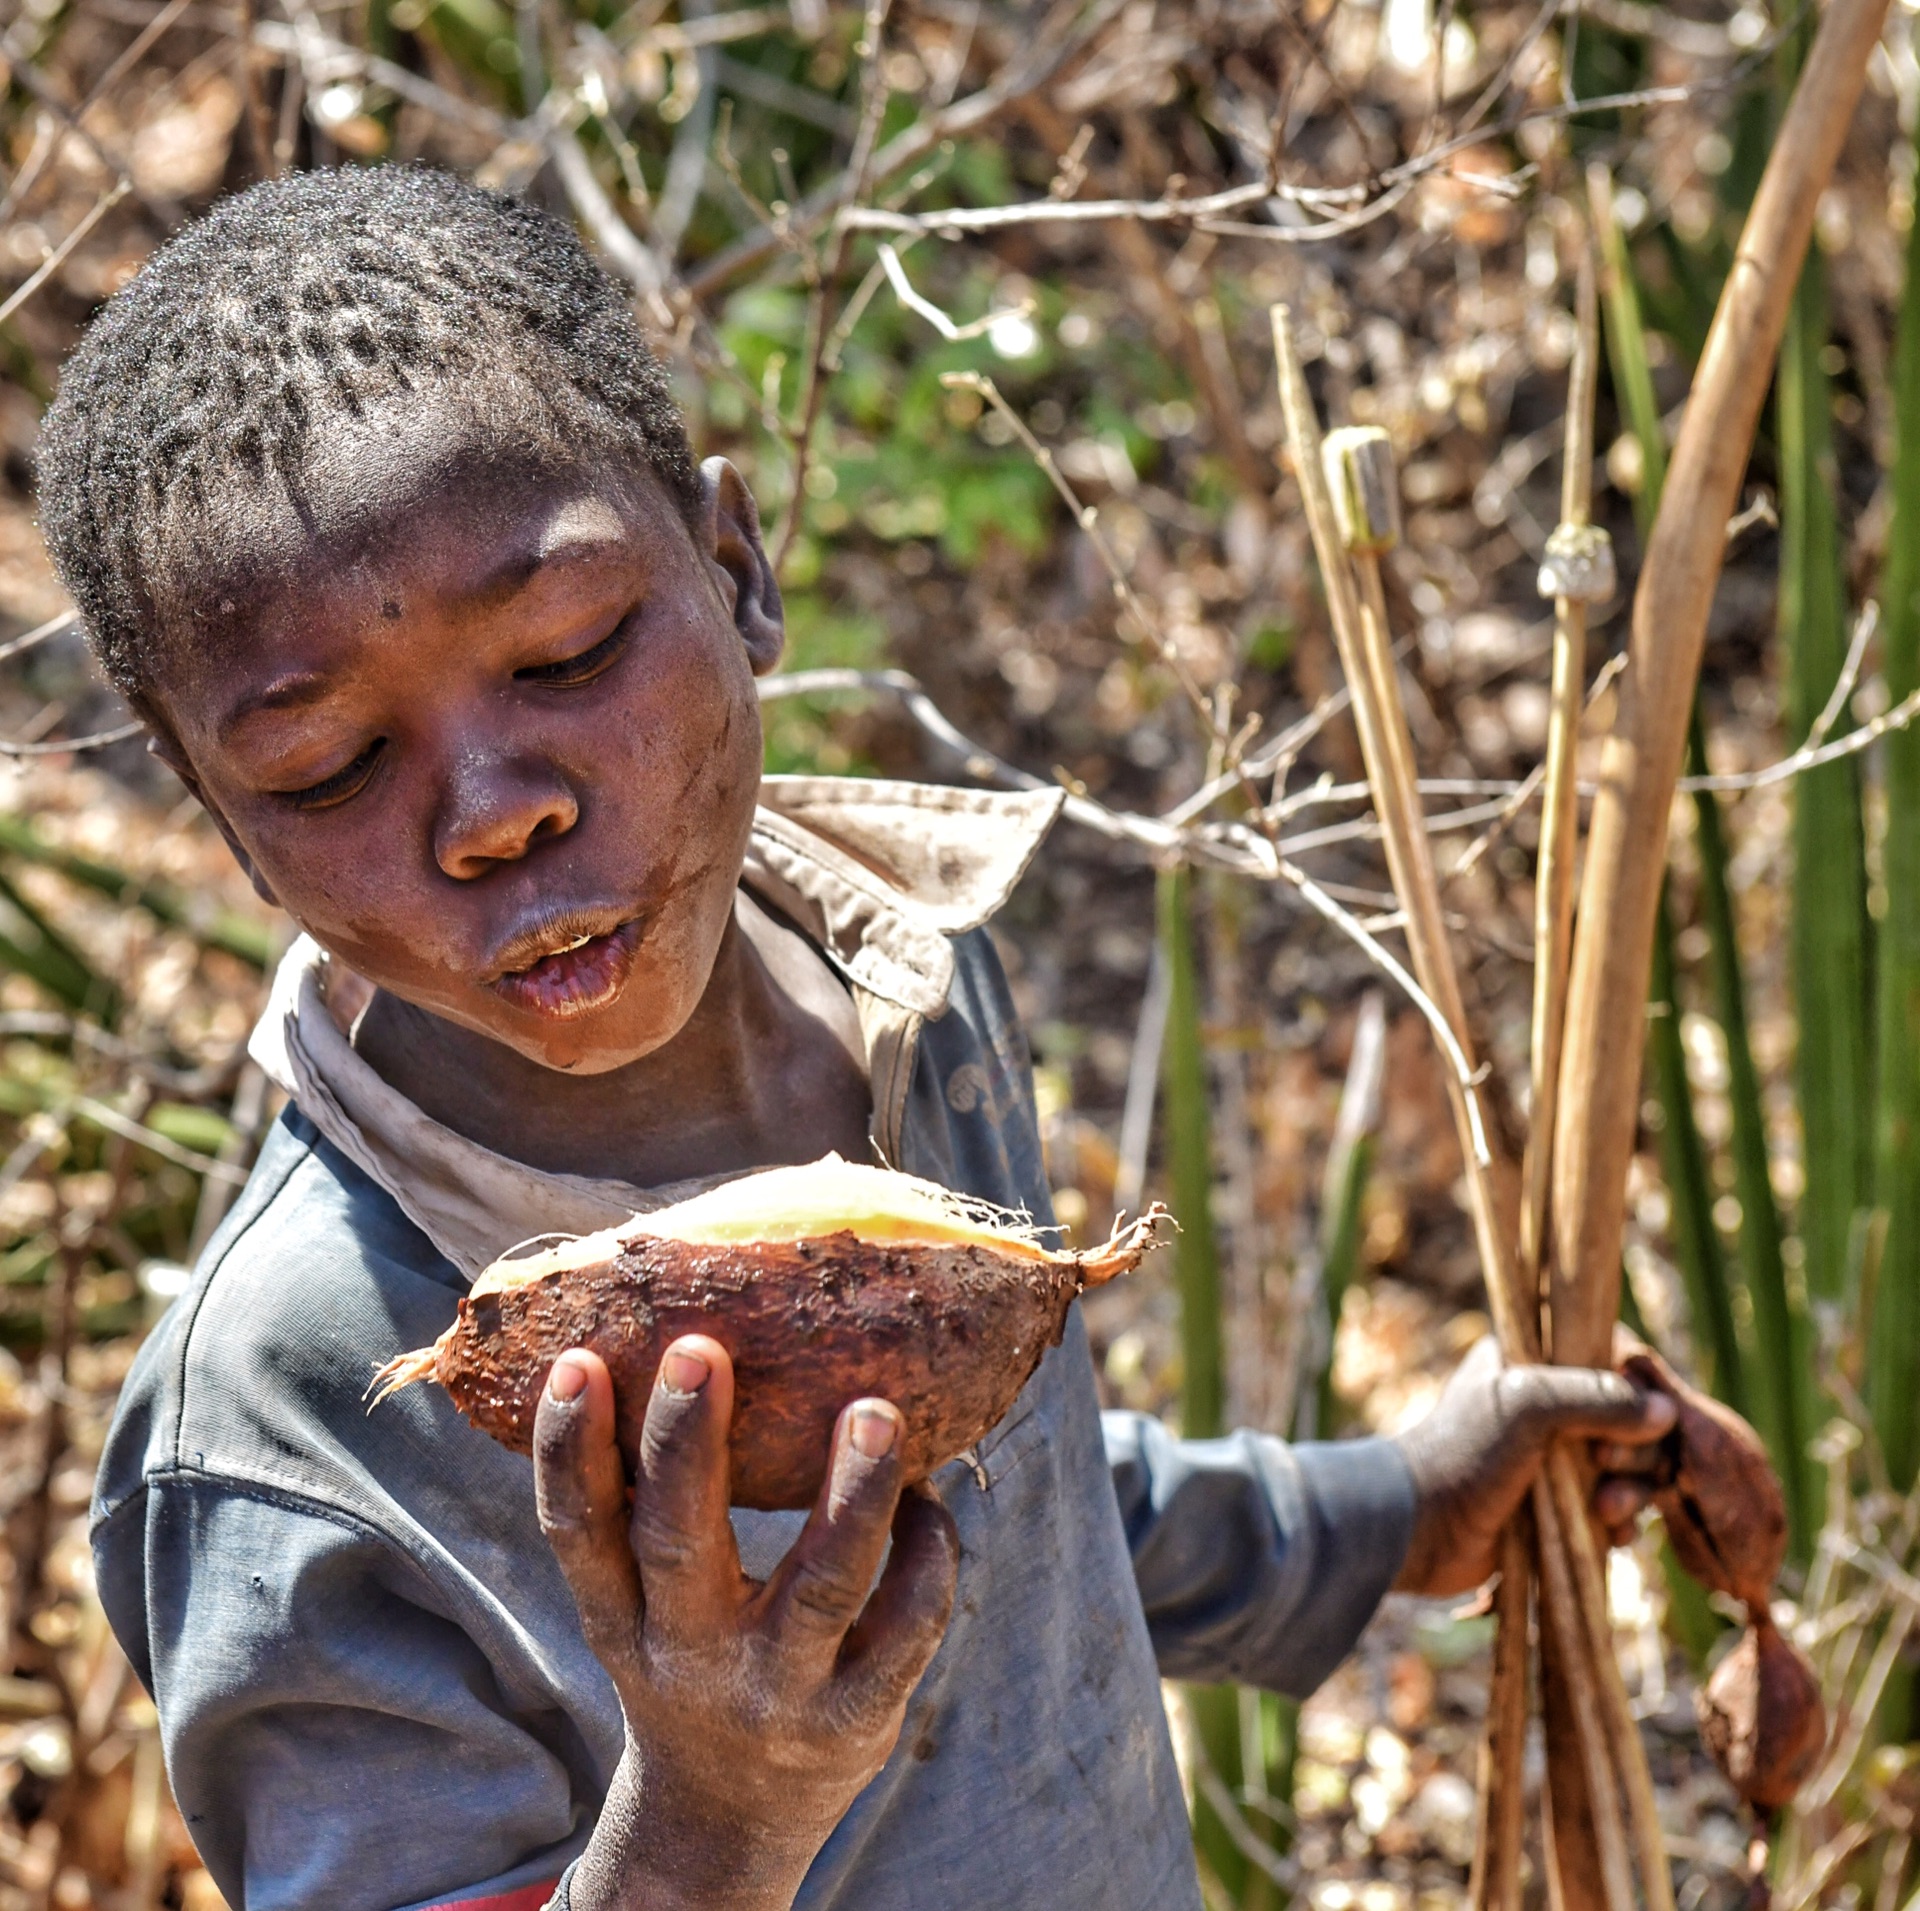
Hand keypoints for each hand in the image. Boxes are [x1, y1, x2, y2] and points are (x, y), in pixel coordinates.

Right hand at [534, 1337, 959, 1910]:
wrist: (729, 1824)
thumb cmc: (688, 1664)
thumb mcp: (639, 1610)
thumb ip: (643, 1509)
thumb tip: (676, 1339)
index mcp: (621, 1620)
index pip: (580, 1532)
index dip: (569, 1449)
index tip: (577, 1360)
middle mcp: (688, 1655)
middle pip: (677, 1544)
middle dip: (686, 1446)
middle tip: (704, 1348)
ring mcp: (778, 1690)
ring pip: (820, 1588)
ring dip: (850, 1495)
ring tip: (874, 1410)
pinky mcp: (857, 1714)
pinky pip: (907, 1627)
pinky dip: (925, 1554)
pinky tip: (928, 1497)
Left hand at [1391, 1336, 1677, 1597]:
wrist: (1422, 1527)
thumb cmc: (1466, 1452)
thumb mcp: (1529, 1406)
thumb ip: (1598, 1398)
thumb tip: (1665, 1411)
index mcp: (1532, 1359)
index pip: (1610, 1353)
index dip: (1634, 1383)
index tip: (1637, 1410)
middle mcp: (1549, 1403)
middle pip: (1632, 1415)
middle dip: (1635, 1446)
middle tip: (1604, 1464)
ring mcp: (1557, 1456)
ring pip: (1631, 1465)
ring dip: (1634, 1488)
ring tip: (1605, 1509)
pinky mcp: (1562, 1506)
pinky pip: (1618, 1507)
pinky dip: (1622, 1521)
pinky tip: (1613, 1532)